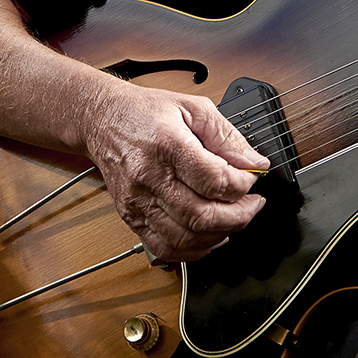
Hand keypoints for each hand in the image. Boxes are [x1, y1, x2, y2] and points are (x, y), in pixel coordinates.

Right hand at [80, 84, 268, 262]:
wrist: (102, 119)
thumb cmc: (146, 112)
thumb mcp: (194, 108)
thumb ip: (228, 137)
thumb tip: (255, 163)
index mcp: (167, 145)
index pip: (214, 180)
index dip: (243, 185)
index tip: (252, 178)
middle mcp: (149, 178)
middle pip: (202, 216)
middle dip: (239, 216)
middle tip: (252, 205)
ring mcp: (137, 202)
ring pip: (185, 239)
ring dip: (219, 234)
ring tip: (233, 218)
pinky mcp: (130, 217)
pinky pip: (165, 248)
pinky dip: (193, 250)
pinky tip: (209, 235)